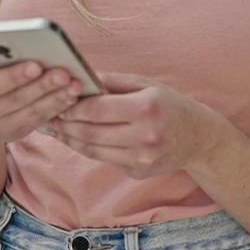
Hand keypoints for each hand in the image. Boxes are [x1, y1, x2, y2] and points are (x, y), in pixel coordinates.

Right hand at [0, 61, 82, 146]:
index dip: (14, 75)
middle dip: (43, 85)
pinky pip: (39, 120)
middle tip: (64, 73)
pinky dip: (57, 107)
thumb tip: (35, 48)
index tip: (36, 65)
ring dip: (56, 97)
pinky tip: (71, 97)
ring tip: (74, 84)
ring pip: (31, 112)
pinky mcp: (16, 134)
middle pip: (16, 99)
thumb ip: (0, 60)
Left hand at [46, 73, 224, 178]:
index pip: (98, 110)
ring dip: (71, 140)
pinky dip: (87, 149)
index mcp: (146, 108)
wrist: (199, 138)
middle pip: (91, 133)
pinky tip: (76, 139)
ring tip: (57, 129)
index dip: (73, 107)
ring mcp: (142, 159)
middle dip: (66, 125)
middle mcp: (145, 137)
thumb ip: (111, 81)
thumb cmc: (169, 105)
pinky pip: (104, 160)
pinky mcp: (138, 172)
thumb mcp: (145, 84)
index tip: (58, 101)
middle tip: (50, 117)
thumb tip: (78, 77)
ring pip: (93, 151)